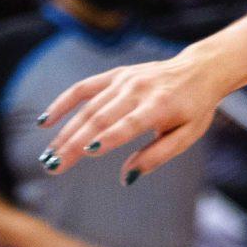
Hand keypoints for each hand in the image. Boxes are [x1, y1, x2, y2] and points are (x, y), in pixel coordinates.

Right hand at [40, 55, 225, 183]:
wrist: (200, 69)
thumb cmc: (195, 108)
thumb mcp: (188, 134)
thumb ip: (158, 155)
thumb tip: (127, 177)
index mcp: (161, 105)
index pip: (129, 123)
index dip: (108, 137)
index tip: (86, 153)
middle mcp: (139, 90)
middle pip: (101, 118)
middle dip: (75, 143)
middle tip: (54, 167)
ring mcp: (125, 80)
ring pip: (88, 107)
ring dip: (66, 132)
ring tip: (49, 156)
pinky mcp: (116, 74)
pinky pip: (84, 88)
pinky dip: (63, 103)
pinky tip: (45, 122)